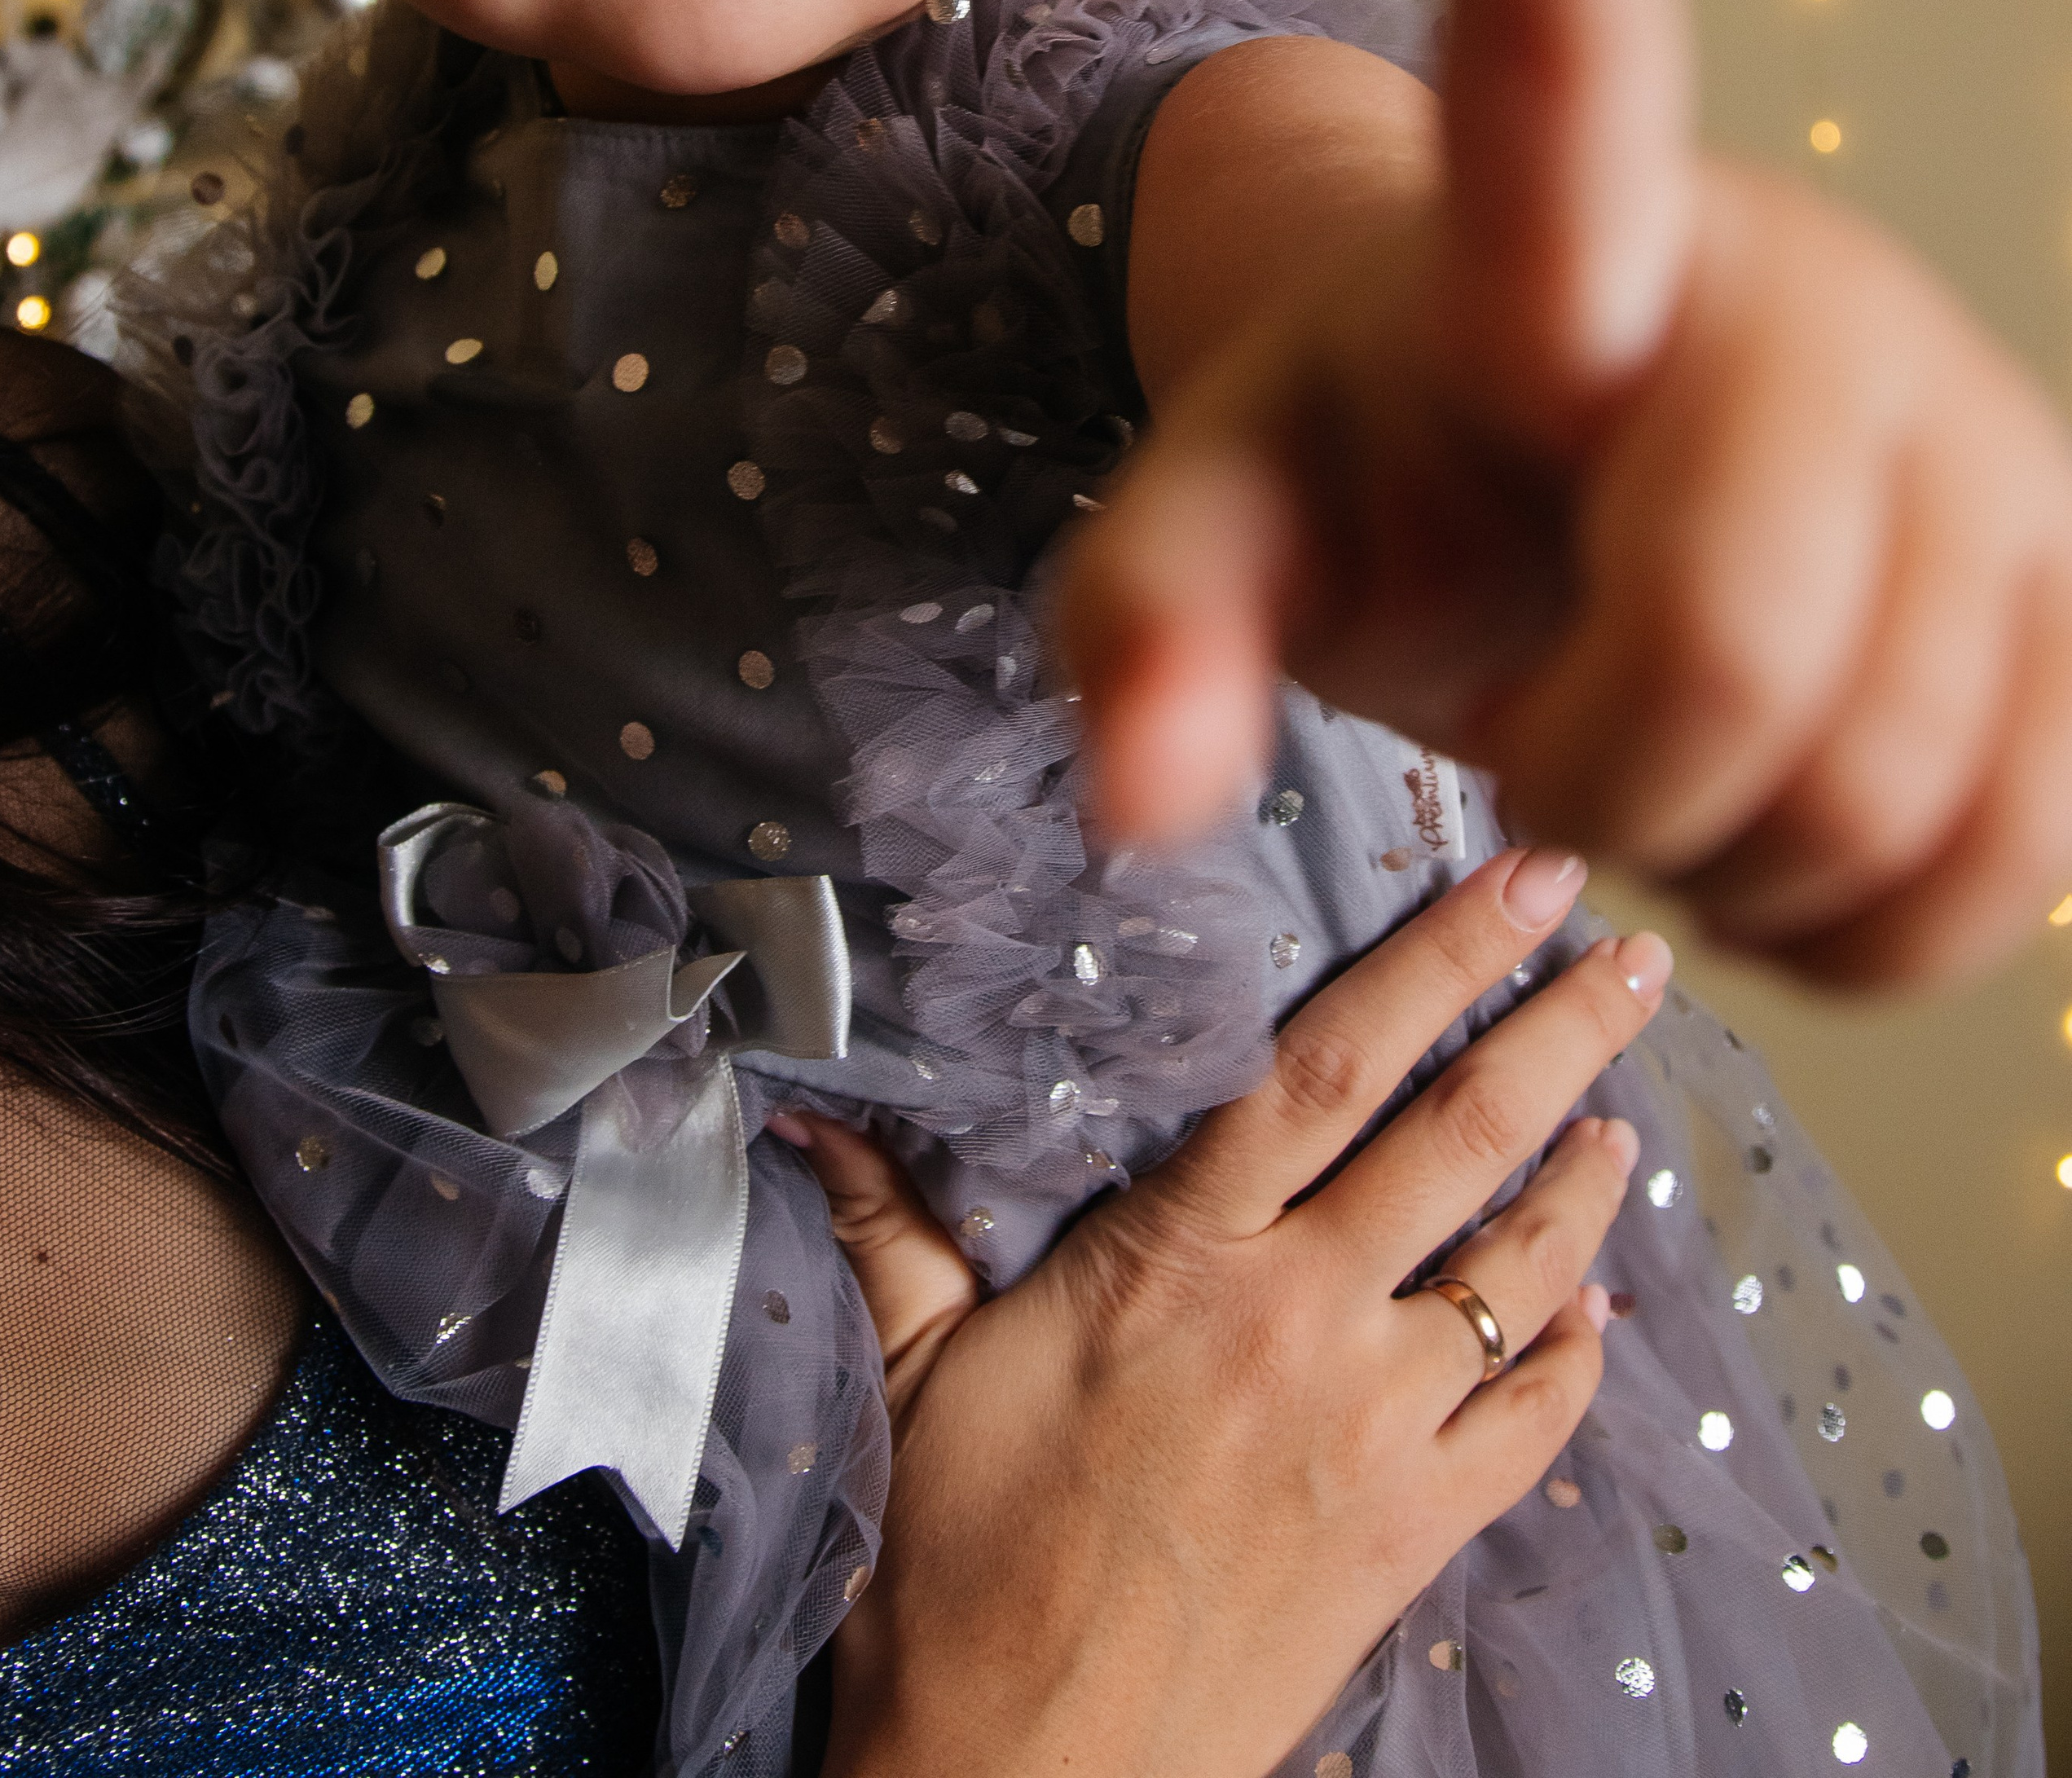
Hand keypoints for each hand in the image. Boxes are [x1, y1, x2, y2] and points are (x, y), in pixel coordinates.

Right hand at [798, 848, 1663, 1777]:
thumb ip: (892, 1223)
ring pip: (1519, 1269)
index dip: (1436, 953)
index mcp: (1185, 1257)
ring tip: (1626, 1107)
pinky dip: (1577, 1358)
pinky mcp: (1411, 1536)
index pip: (1333, 1061)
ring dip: (1588, 1179)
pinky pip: (1530, 1427)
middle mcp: (1302, 1322)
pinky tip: (1598, 1309)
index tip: (1522, 876)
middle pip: (1463, 1135)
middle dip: (1560, 1026)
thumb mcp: (917, 1371)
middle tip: (1635, 950)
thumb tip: (814, 1106)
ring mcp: (1373, 1431)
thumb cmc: (959, 1574)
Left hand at [1059, 0, 2071, 984]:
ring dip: (1727, 851)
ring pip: (1892, 793)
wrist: (1562, 489)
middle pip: (1736, 655)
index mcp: (1551, 237)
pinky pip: (2006, 869)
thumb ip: (1152, 625)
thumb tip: (1139, 795)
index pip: (1560, 51)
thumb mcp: (1223, 523)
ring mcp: (1975, 433)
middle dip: (1604, 772)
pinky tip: (1779, 803)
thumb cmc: (1381, 465)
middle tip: (1533, 721)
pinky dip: (1865, 914)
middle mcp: (1802, 289)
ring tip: (1652, 739)